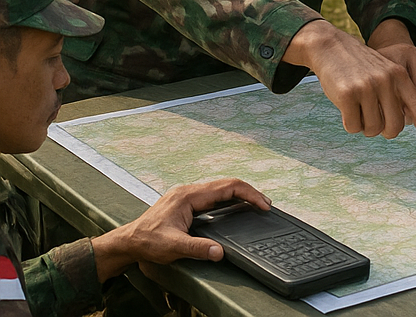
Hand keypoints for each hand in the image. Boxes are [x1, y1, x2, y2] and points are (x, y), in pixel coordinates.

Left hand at [92, 178, 269, 281]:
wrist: (127, 241)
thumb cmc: (146, 242)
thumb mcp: (172, 247)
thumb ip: (197, 248)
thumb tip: (220, 252)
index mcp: (190, 196)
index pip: (227, 188)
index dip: (248, 195)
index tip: (262, 204)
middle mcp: (190, 191)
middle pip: (227, 184)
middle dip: (249, 193)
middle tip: (265, 205)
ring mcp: (188, 195)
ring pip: (221, 188)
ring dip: (239, 195)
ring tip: (255, 204)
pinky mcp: (186, 202)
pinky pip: (214, 195)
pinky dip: (229, 199)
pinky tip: (234, 208)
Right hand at [284, 20, 415, 157]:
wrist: (332, 47)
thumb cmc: (360, 68)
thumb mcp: (386, 73)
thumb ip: (398, 95)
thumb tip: (401, 126)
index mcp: (401, 76)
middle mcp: (388, 81)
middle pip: (395, 128)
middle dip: (384, 129)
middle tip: (373, 116)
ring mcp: (368, 87)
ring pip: (372, 130)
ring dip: (364, 125)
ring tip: (357, 105)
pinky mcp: (348, 94)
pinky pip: (353, 127)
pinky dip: (349, 122)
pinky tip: (345, 105)